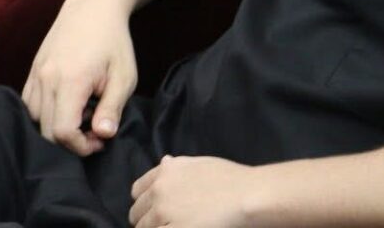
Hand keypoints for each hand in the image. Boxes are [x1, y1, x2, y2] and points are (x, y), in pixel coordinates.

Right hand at [21, 0, 136, 155]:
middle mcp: (46, 79)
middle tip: (94, 132)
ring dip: (56, 128)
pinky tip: (66, 106)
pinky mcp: (32, 70)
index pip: (63, 132)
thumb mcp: (124, 76)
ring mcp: (36, 74)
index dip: (81, 146)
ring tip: (81, 116)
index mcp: (70, 81)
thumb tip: (103, 135)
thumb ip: (112, 108)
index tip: (100, 140)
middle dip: (70, 142)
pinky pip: (28, 104)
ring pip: (34, 119)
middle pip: (46, 131)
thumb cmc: (113, 41)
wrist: (93, 6)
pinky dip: (43, 114)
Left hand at [129, 155, 257, 227]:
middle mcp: (159, 190)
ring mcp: (164, 213)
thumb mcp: (199, 163)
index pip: (137, 191)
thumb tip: (163, 161)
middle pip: (136, 213)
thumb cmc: (229, 178)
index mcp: (165, 172)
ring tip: (174, 227)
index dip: (145, 202)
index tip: (155, 209)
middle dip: (147, 220)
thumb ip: (177, 166)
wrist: (247, 195)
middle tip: (164, 224)